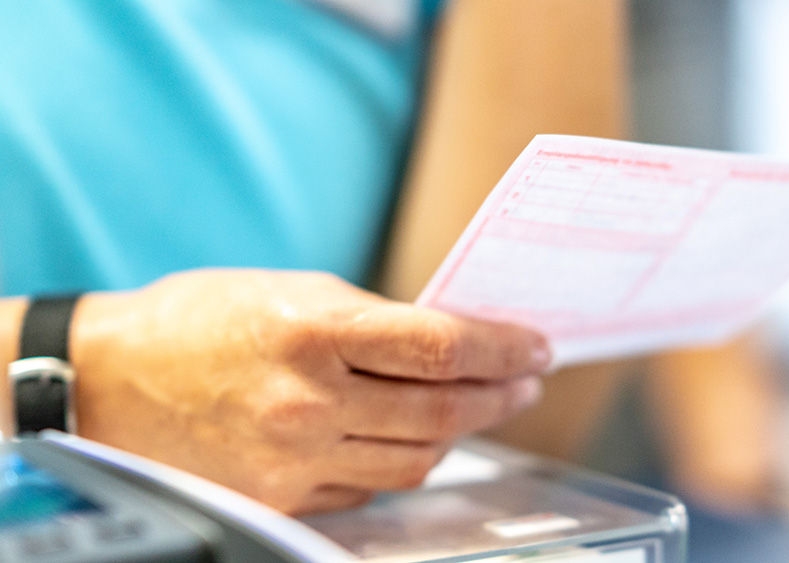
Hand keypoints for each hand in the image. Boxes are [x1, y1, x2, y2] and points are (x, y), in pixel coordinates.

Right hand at [70, 269, 549, 513]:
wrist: (109, 378)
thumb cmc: (202, 319)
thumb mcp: (295, 292)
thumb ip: (374, 322)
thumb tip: (450, 342)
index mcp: (313, 332)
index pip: (440, 347)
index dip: (502, 348)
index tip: (536, 347)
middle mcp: (307, 403)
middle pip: (441, 411)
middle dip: (499, 395)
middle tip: (527, 380)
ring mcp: (294, 459)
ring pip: (415, 460)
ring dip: (461, 432)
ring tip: (483, 406)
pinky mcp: (282, 497)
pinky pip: (370, 487)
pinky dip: (402, 460)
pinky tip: (414, 435)